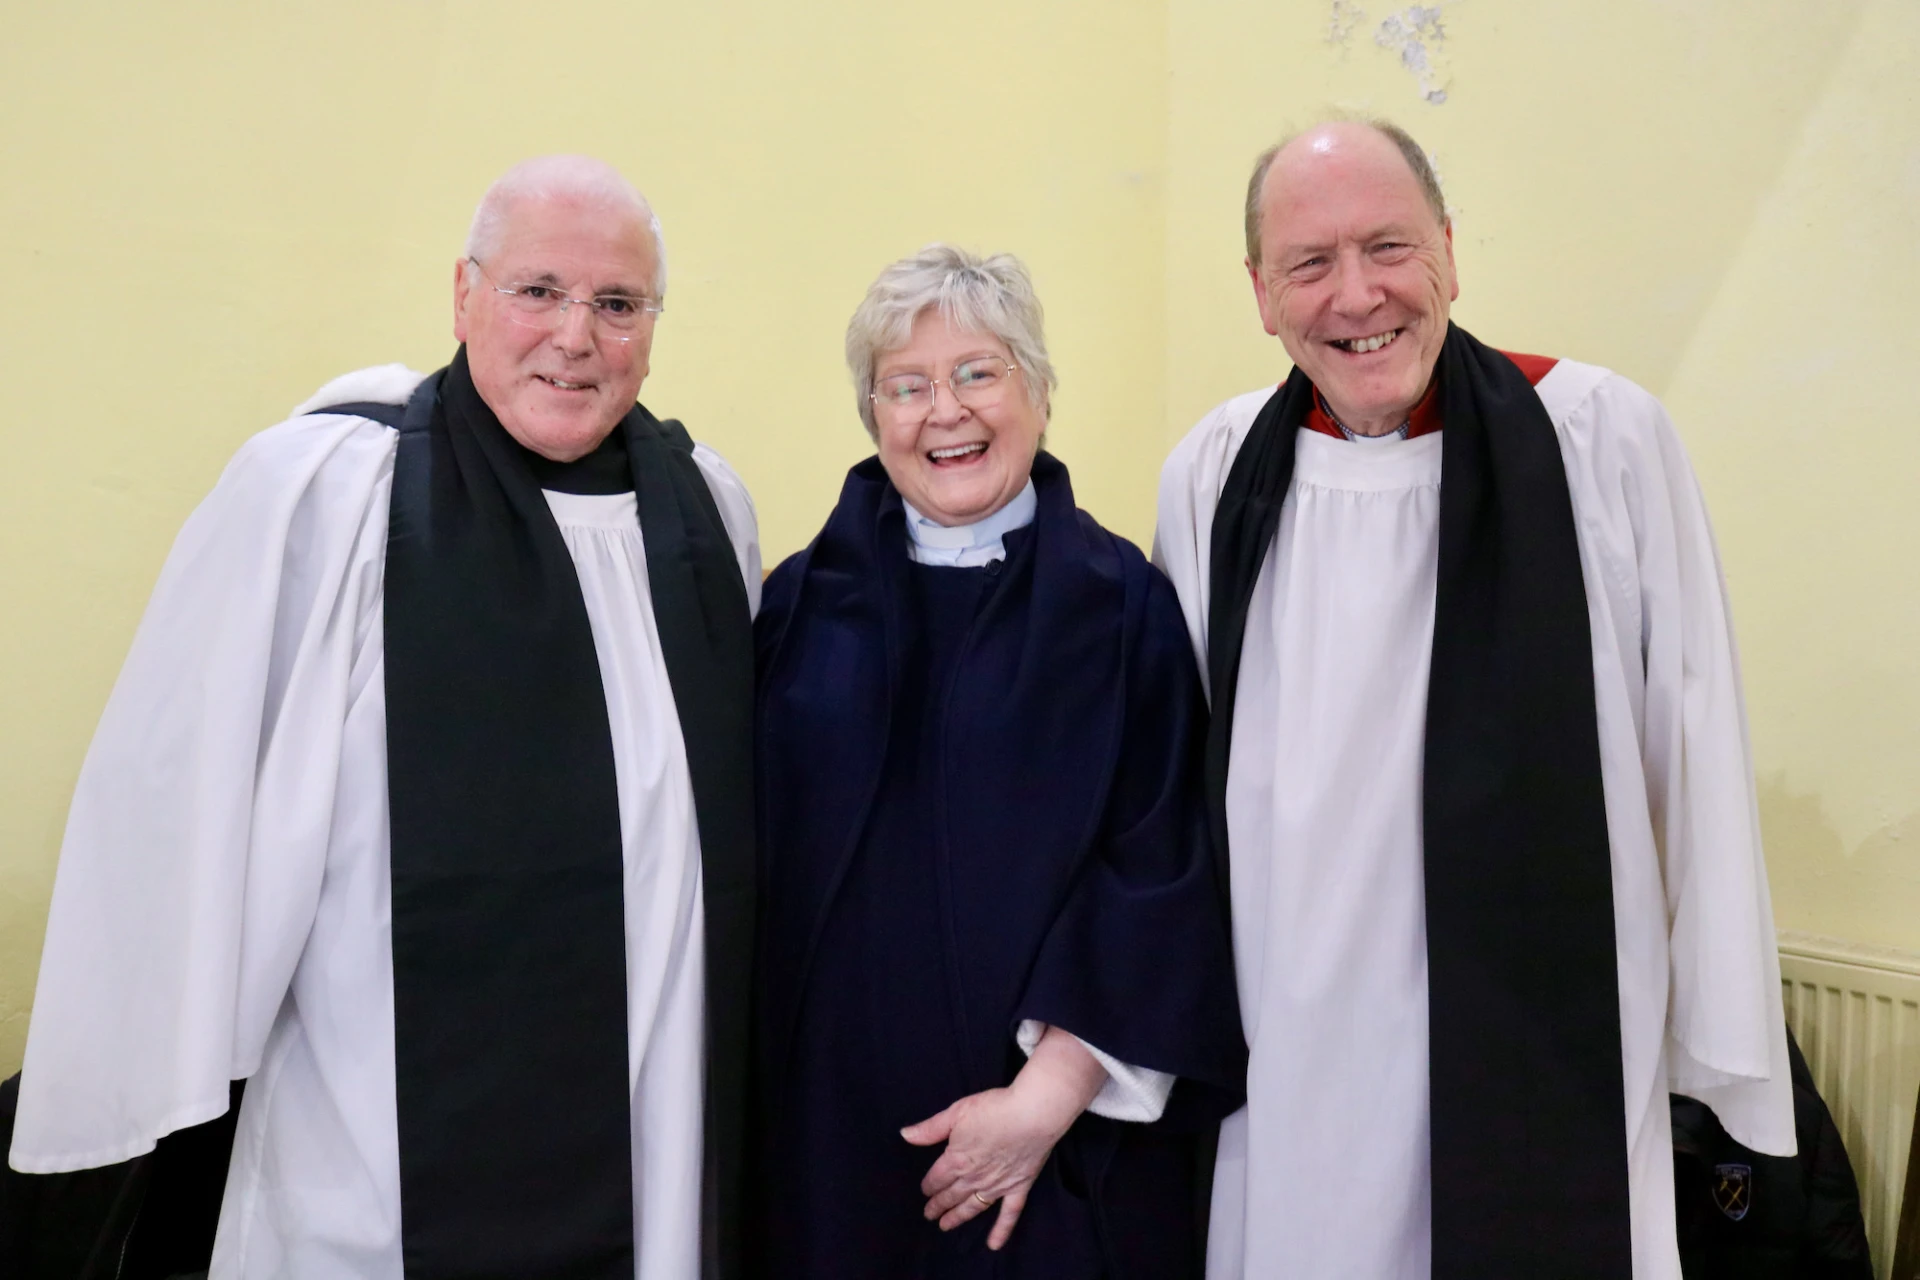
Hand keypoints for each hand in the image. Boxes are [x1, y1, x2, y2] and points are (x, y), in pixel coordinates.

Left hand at [900, 1026, 1106, 1249]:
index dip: (928, 1186)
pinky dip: (1001, 1231)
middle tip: (929, 1215)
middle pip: (951, 1195)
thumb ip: (930, 1128)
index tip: (924, 1191)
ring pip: (972, 1206)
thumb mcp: (957, 1112)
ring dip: (957, 1217)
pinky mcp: (1018, 1187)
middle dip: (938, 1205)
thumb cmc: (994, 1108)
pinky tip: (993, 1244)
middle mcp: (974, 1178)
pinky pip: (1008, 1214)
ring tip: (945, 1226)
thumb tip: (904, 1135)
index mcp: (956, 1160)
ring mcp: (996, 1186)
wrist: (1032, 1114)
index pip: (936, 1178)